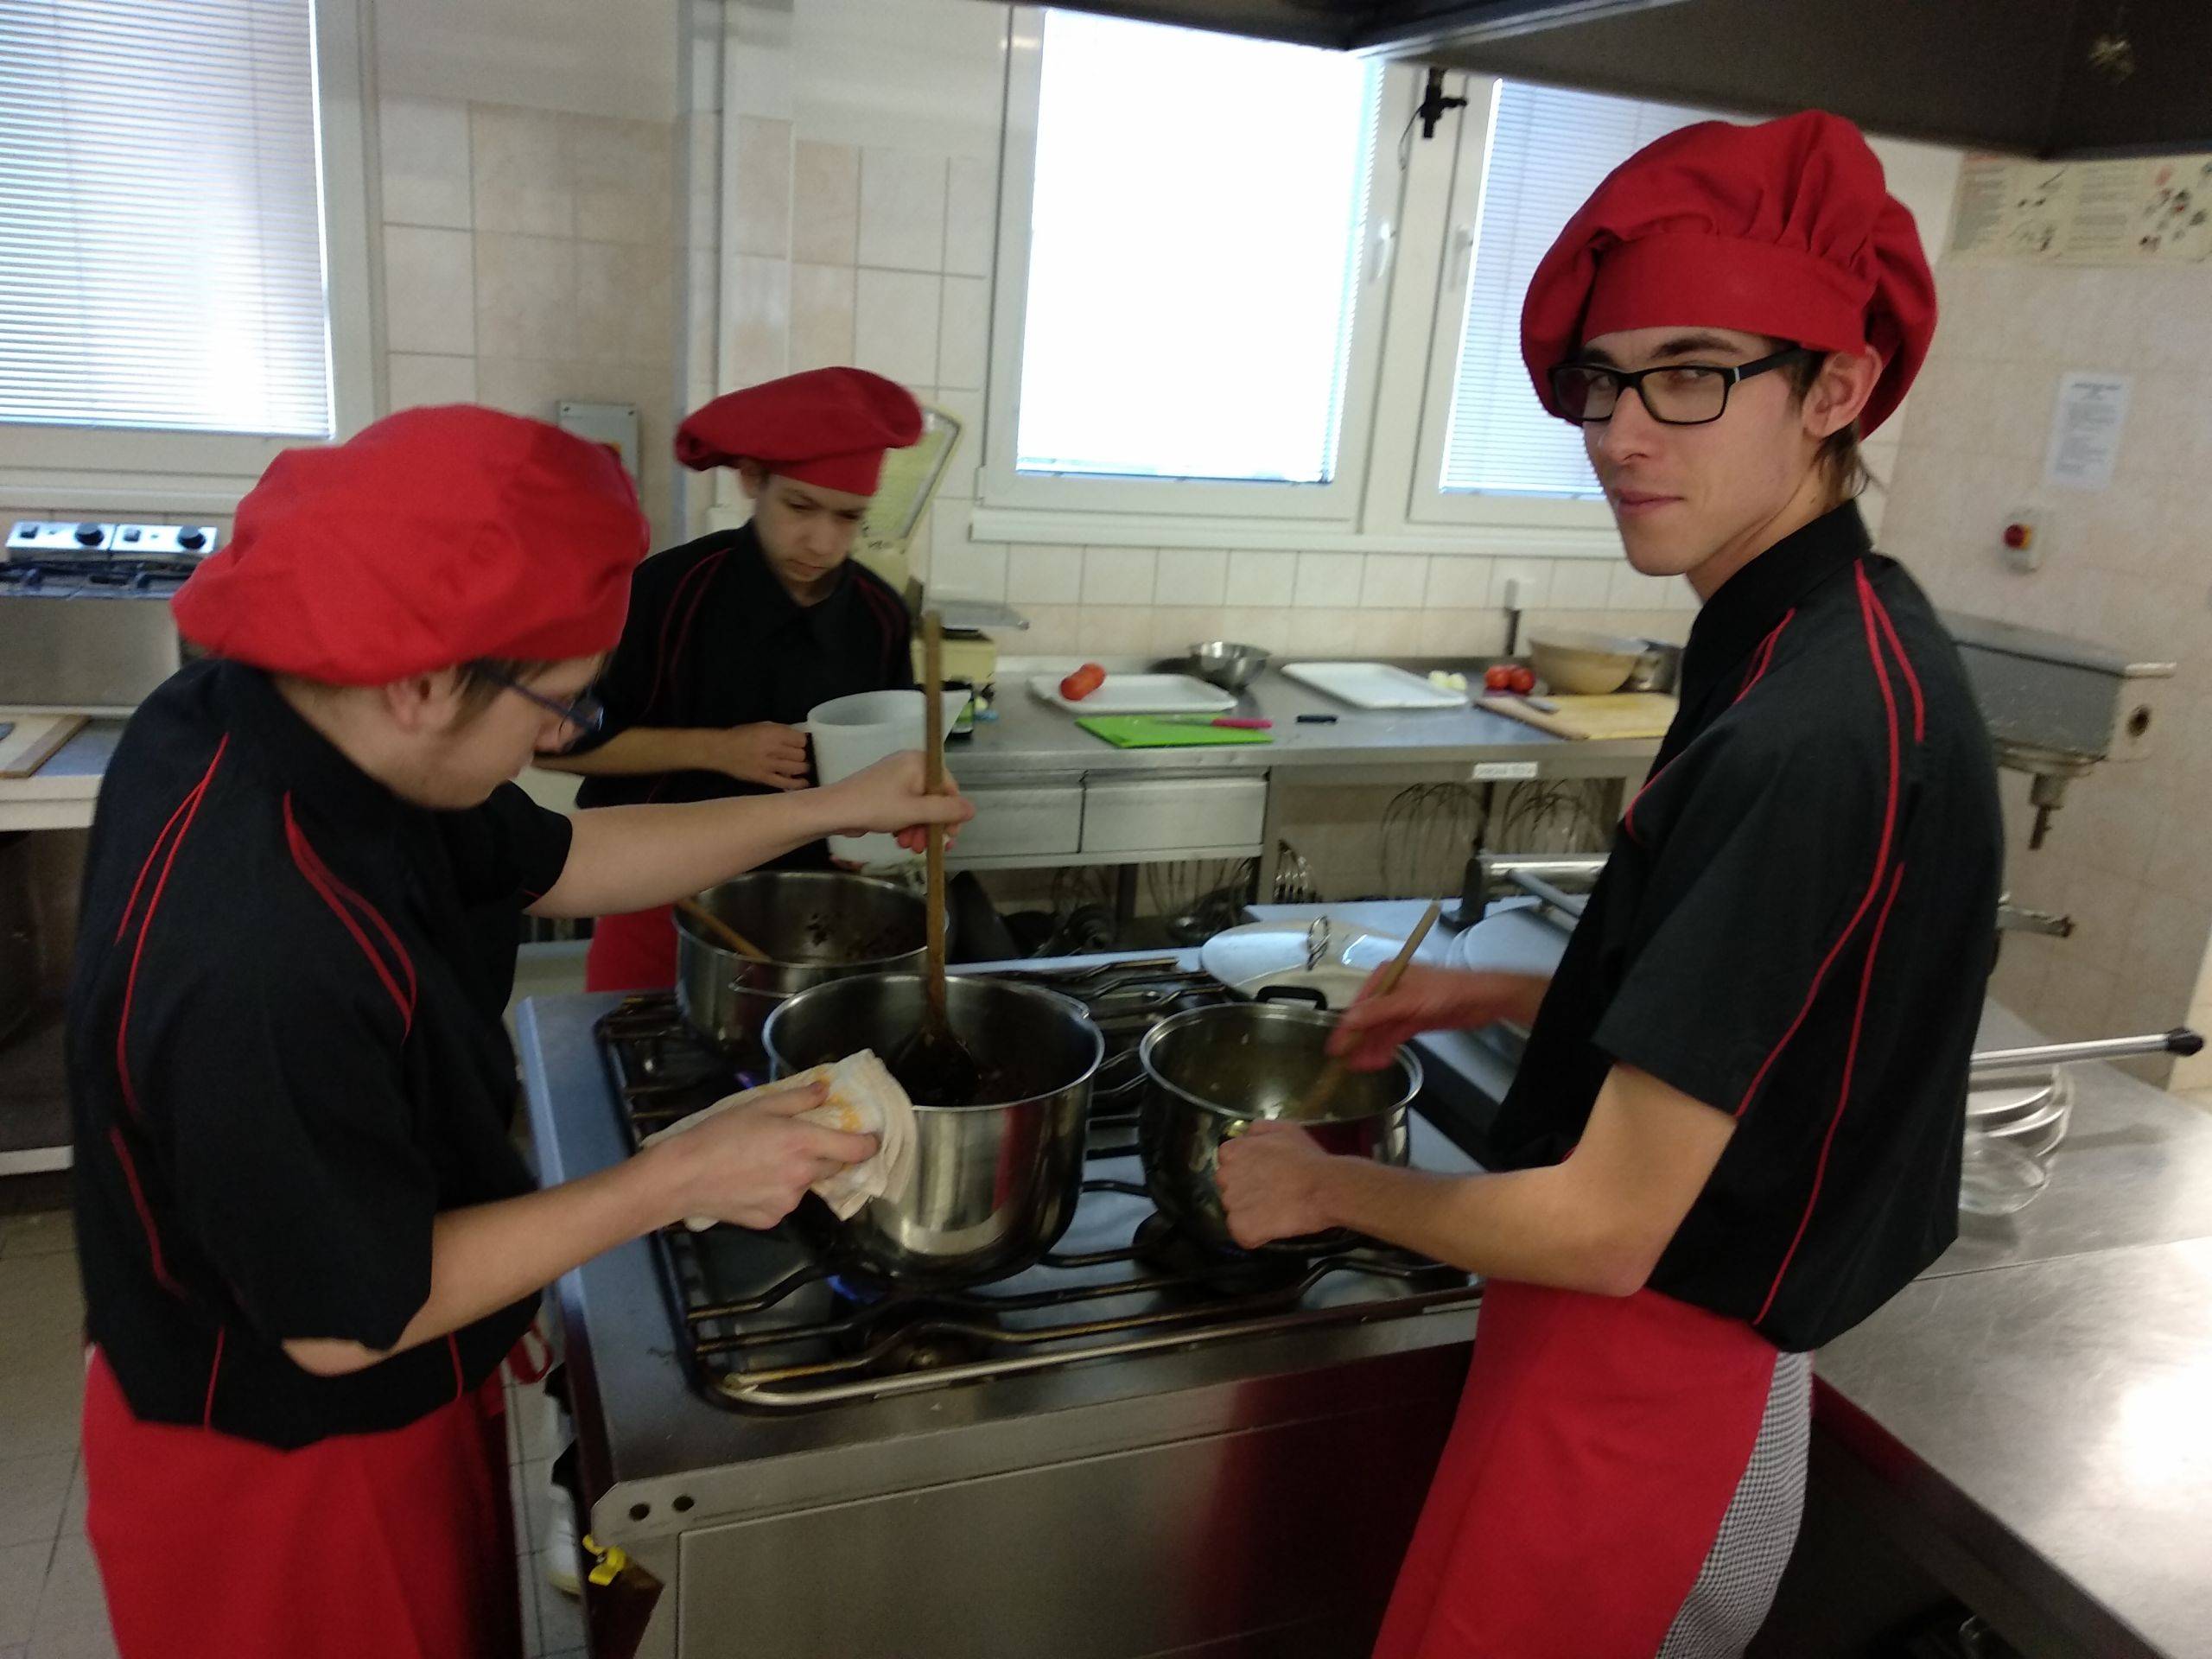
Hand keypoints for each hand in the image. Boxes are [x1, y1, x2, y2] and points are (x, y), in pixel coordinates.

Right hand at [654, 1081, 877, 1230]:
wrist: (683, 1177)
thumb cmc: (719, 1133)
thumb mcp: (760, 1105)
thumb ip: (799, 1098)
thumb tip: (826, 1091)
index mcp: (805, 1144)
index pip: (858, 1149)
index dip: (868, 1143)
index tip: (869, 1138)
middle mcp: (803, 1176)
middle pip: (834, 1166)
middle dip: (827, 1154)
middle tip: (802, 1142)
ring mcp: (789, 1202)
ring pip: (806, 1185)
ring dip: (798, 1174)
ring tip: (764, 1162)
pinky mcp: (772, 1220)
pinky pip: (784, 1202)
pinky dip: (776, 1192)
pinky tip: (751, 1182)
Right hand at [706, 723, 811, 790]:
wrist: (721, 750)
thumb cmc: (741, 735)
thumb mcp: (762, 726)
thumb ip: (780, 731)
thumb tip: (798, 739)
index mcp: (773, 733)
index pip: (800, 740)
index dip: (801, 742)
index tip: (798, 744)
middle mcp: (773, 748)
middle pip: (800, 755)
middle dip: (801, 755)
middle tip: (797, 756)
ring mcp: (769, 765)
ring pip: (797, 768)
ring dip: (802, 768)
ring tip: (801, 768)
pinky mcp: (764, 778)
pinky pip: (785, 783)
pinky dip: (797, 784)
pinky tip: (804, 783)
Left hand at [824, 750, 975, 852]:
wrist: (833, 811)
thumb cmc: (876, 807)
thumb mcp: (915, 811)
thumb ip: (946, 811)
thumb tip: (972, 810)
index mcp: (919, 762)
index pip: (949, 787)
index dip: (951, 814)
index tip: (949, 838)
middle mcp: (910, 765)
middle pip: (934, 799)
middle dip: (931, 826)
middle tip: (926, 847)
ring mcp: (896, 778)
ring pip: (919, 806)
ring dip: (919, 829)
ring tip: (910, 847)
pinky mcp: (884, 790)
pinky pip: (905, 807)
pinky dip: (906, 824)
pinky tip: (900, 839)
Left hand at [1216, 1123, 1337, 1247]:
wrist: (1324, 1187)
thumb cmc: (1306, 1157)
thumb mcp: (1283, 1129)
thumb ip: (1257, 1130)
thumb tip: (1246, 1137)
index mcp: (1230, 1152)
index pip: (1229, 1164)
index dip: (1248, 1172)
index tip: (1266, 1176)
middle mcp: (1224, 1176)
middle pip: (1229, 1188)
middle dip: (1246, 1192)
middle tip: (1272, 1194)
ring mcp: (1230, 1204)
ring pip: (1236, 1212)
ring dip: (1252, 1214)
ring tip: (1277, 1211)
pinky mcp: (1240, 1228)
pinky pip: (1243, 1234)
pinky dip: (1256, 1235)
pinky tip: (1274, 1227)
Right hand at [1326, 964, 1545, 1070]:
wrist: (1482, 999)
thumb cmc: (1445, 991)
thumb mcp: (1408, 1001)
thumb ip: (1378, 1012)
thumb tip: (1347, 1021)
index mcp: (1385, 977)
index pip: (1359, 1006)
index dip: (1346, 1028)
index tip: (1335, 1050)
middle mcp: (1390, 991)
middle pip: (1368, 1020)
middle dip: (1359, 1042)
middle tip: (1349, 1065)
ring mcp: (1402, 1007)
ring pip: (1380, 1031)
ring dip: (1371, 1048)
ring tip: (1363, 1068)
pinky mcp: (1414, 1021)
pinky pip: (1394, 1036)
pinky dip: (1386, 1048)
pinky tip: (1379, 1061)